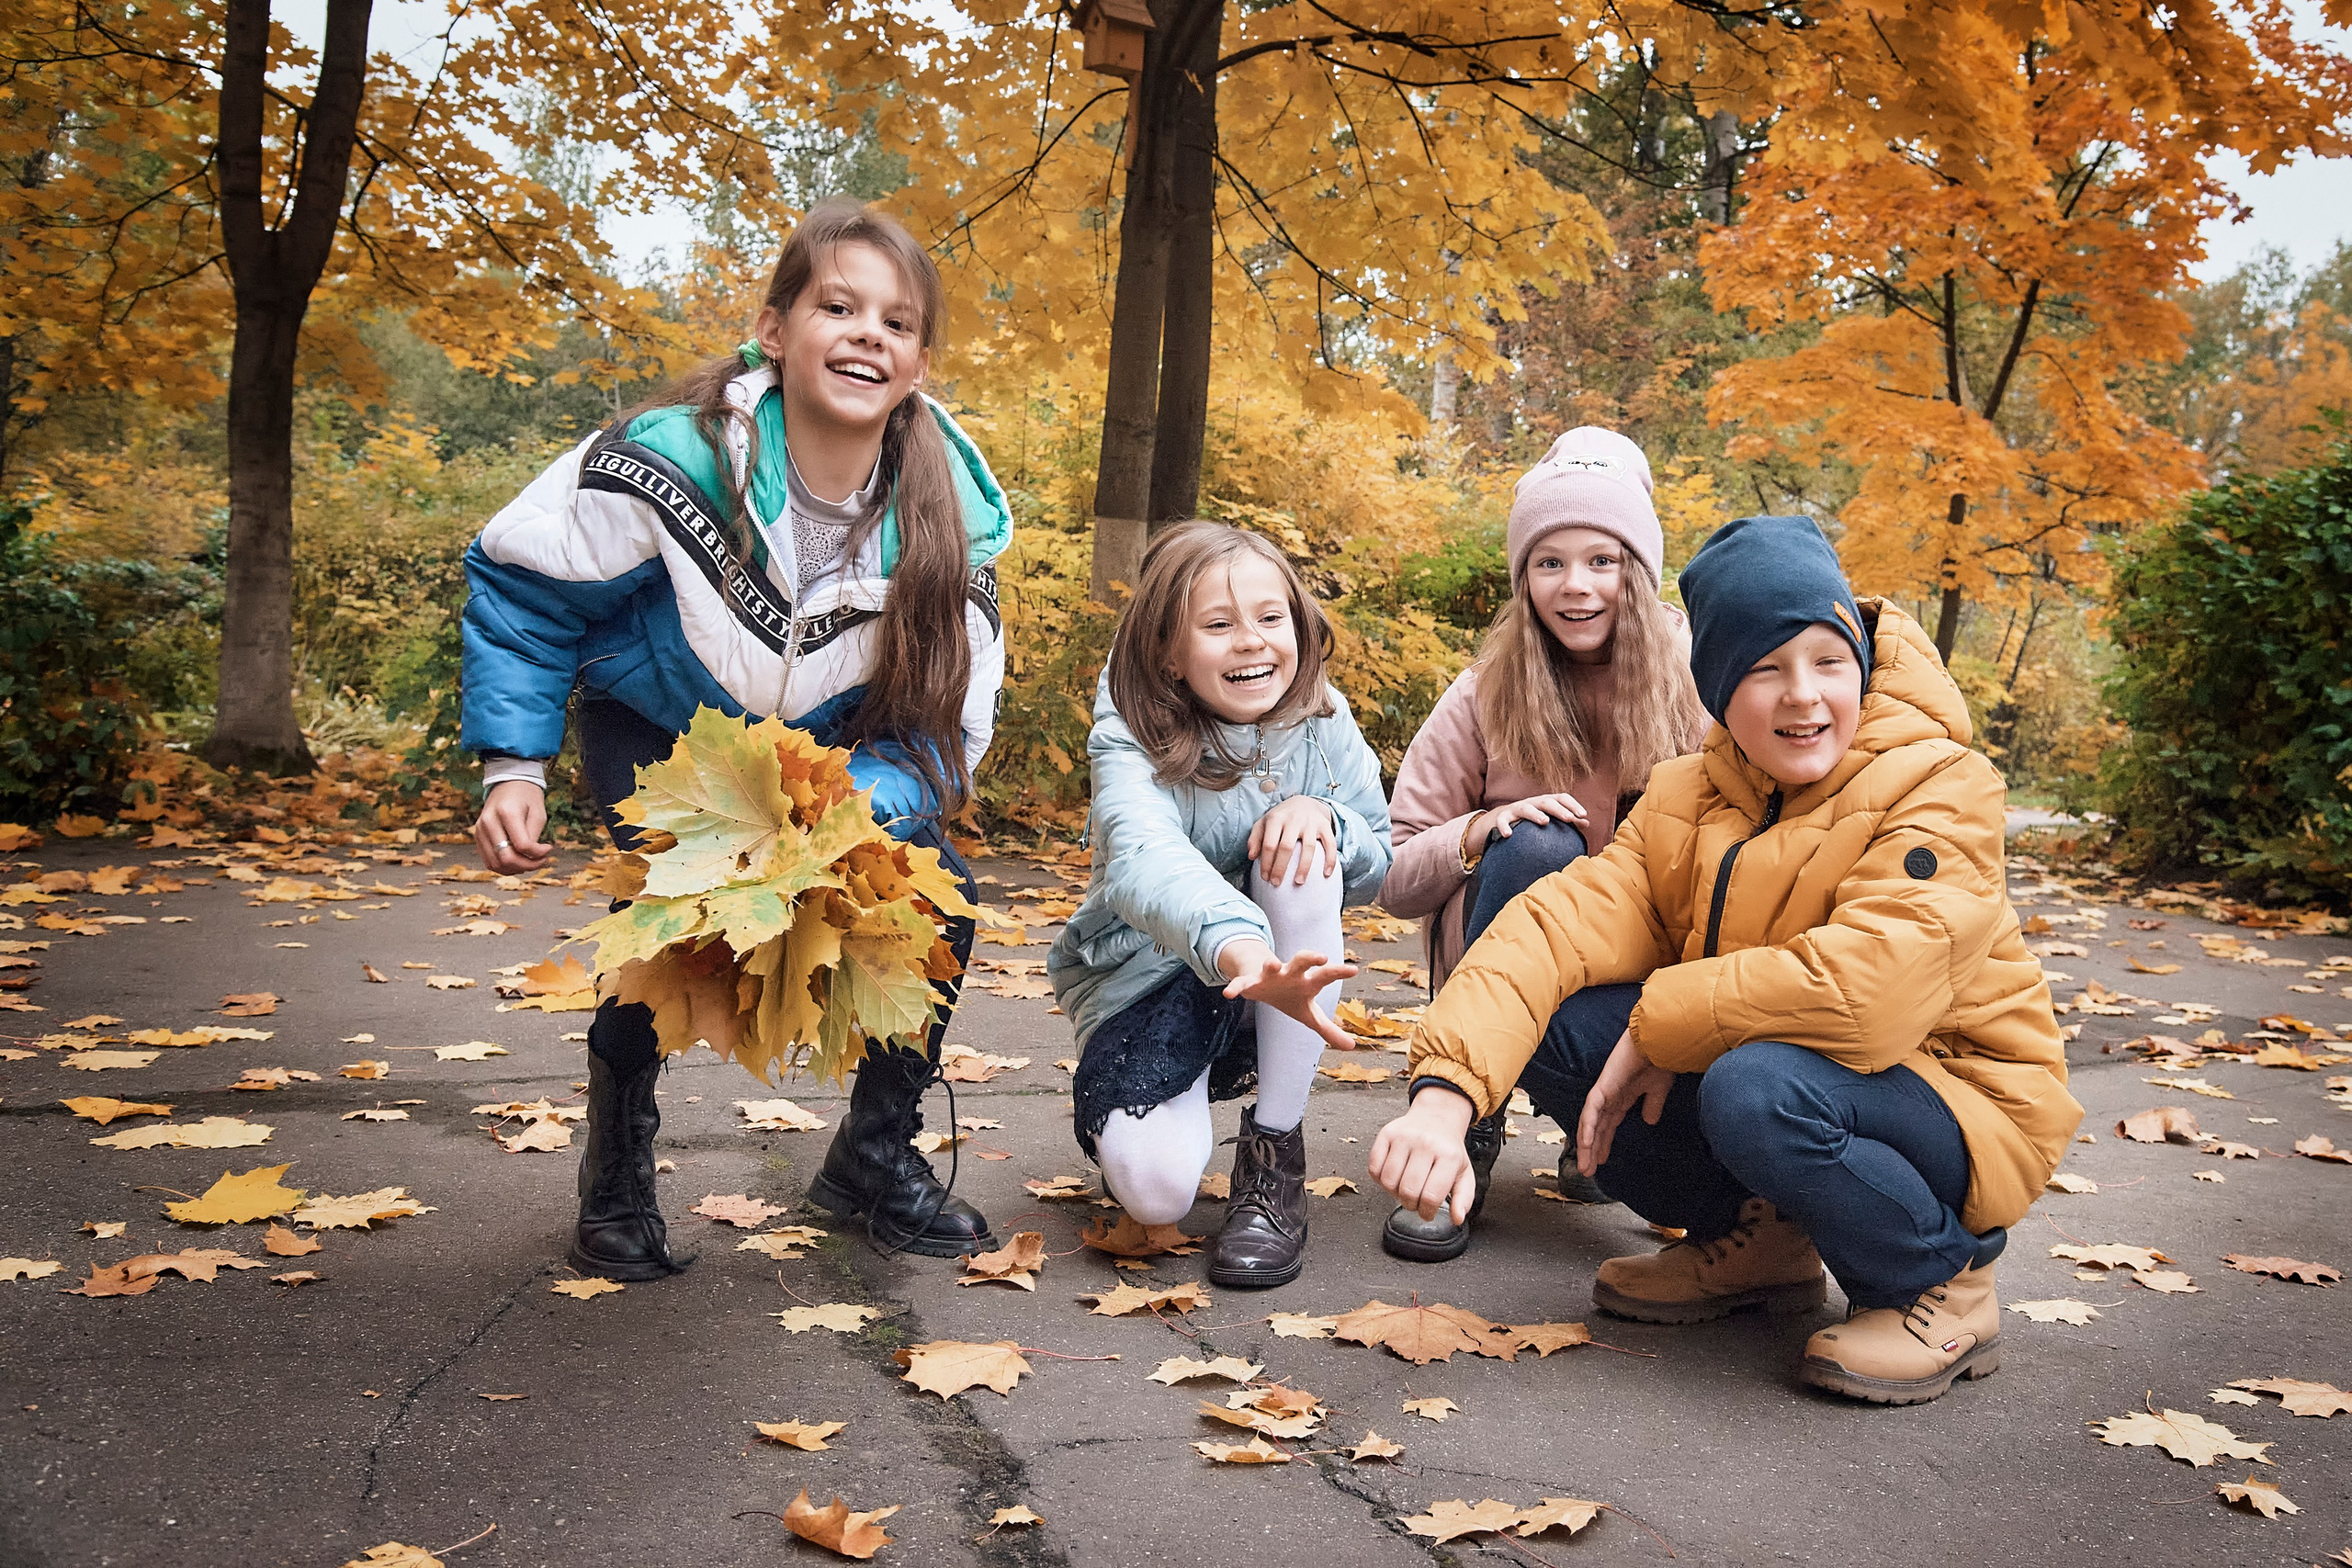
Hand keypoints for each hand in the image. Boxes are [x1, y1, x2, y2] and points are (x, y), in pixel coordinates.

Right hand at [474, 780, 552, 874]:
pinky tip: (518, 861)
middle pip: (506, 858)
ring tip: (530, 862)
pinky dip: (504, 867)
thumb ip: (533, 837)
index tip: (549, 848)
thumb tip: (532, 858)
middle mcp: (489, 822)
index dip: (538, 854)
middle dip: (528, 865)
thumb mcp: (538, 813)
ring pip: (495, 864)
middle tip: (541, 861)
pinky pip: (489, 861)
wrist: (508, 783)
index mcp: (507, 812)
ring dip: (515, 869)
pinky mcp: (478, 836)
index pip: (522, 845)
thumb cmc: (527, 797)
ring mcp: (480, 830)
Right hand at [1217, 937, 1357, 1048]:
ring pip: (1271, 966)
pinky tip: (1229, 994)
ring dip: (1271, 965)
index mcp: (1307, 982)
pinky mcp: (1250, 981)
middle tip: (1322, 957)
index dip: (1338, 972)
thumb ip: (1329, 1030)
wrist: (1260, 980)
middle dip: (1310, 958)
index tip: (1353, 969)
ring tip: (1272, 963)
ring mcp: (1270, 975)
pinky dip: (1236, 987)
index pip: (1325, 975)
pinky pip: (1242, 983)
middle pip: (1301, 961)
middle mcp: (1290, 974)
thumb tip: (1352, 1046)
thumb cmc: (1290, 996)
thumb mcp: (1309, 1014)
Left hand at [1247, 795, 1337, 885]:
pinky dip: (1330, 860)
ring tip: (1298, 882)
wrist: (1304, 802)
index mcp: (1276, 819)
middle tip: (1277, 883)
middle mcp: (1294, 819)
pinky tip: (1326, 874)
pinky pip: (1330, 844)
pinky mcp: (1325, 825)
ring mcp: (1311, 822)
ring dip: (1304, 867)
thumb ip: (1255, 838)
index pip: (1269, 844)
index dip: (1266, 863)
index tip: (1265, 877)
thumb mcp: (1264, 823)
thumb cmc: (1281, 818)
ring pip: (1309, 847)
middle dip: (1280, 867)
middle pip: (1286, 847)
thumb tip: (1251, 856)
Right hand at [1369, 1085, 1479, 1222]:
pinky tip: (1393, 1176)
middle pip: (1408, 1191)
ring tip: (1404, 1187)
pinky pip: (1373, 1168)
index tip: (1427, 1213)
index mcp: (1448, 1156)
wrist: (1437, 1117)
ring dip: (1394, 1193)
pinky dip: (1380, 1179)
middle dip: (1410, 1204)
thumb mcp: (1464, 1173)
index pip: (1431, 1196)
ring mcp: (1404, 1137)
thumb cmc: (1448, 1149)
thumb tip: (1457, 1218)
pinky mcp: (1386, 1134)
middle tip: (1415, 1201)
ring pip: (1388, 1182)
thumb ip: (1463, 1198)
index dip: (1426, 1212)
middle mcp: (1425, 1144)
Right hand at [1468, 792, 1589, 849]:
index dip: (1572, 805)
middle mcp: (1531, 803)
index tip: (1583, 815)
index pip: (1561, 798)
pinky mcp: (1501, 818)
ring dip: (1535, 814)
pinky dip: (1504, 826)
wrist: (1499, 819)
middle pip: (1546, 802)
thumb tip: (1586, 823)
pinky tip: (1508, 835)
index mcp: (1544, 803)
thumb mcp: (1547, 818)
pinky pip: (1502, 821)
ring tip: (1544, 821)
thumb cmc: (1529, 821)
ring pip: (1526, 808)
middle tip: (1569, 818)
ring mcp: (1515, 809)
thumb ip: (1566, 820)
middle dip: (1558, 809)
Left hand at [1575, 1028, 1674, 1177]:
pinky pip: (1591, 1111)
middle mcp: (1610, 1095)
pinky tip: (1585, 1145)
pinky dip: (1588, 1128)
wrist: (1660, 1040)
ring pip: (1591, 1123)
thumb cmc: (1660, 1058)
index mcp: (1623, 1096)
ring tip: (1585, 1167)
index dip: (1604, 1142)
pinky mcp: (1603, 1086)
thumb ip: (1652, 1104)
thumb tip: (1649, 1121)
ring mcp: (1605, 1091)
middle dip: (1593, 1149)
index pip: (1609, 1123)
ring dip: (1587, 1145)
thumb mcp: (1658, 1088)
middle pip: (1597, 1127)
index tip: (1602, 1160)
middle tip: (1589, 1171)